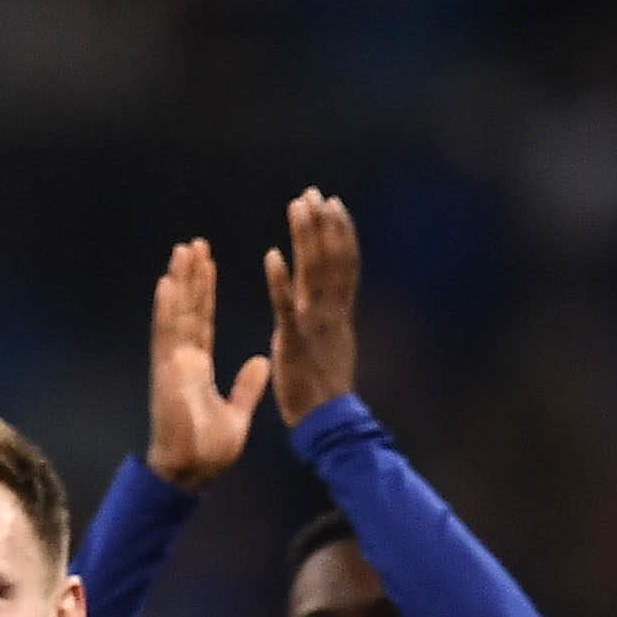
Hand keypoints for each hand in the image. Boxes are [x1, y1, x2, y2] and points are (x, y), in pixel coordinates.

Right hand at [146, 240, 268, 488]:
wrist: (191, 472)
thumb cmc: (209, 451)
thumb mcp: (238, 412)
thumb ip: (247, 386)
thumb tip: (261, 361)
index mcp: (198, 368)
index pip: (202, 321)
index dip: (204, 292)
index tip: (207, 264)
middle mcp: (182, 360)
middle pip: (187, 310)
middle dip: (191, 277)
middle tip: (194, 244)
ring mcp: (171, 365)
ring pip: (175, 314)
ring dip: (179, 282)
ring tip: (183, 250)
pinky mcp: (166, 373)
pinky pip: (165, 336)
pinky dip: (165, 309)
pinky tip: (166, 283)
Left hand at [261, 188, 360, 423]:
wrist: (327, 423)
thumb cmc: (326, 390)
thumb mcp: (334, 345)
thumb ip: (332, 319)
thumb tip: (334, 299)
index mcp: (340, 314)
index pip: (345, 263)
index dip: (340, 232)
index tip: (332, 203)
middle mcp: (332, 313)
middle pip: (332, 260)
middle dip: (323, 225)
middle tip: (313, 193)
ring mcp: (315, 326)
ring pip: (313, 274)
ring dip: (305, 239)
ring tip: (297, 208)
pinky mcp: (295, 342)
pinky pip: (286, 307)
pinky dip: (280, 281)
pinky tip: (271, 255)